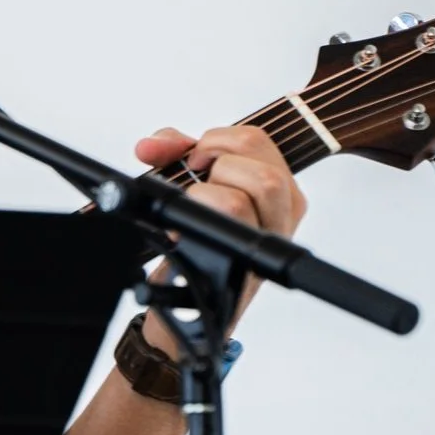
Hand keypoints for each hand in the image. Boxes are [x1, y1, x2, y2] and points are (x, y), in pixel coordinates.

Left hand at [132, 124, 307, 347]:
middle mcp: (284, 214)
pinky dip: (193, 225)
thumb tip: (151, 146)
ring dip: (204, 196)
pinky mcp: (246, 271)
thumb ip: (173, 151)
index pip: (258, 141)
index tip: (191, 157)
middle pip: (262, 172)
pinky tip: (183, 232)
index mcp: (280, 186)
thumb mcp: (191, 180)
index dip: (216, 139)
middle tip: (192, 177)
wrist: (188, 295)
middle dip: (216, 165)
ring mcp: (268, 244)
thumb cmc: (195, 235)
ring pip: (244, 200)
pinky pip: (224, 235)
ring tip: (191, 207)